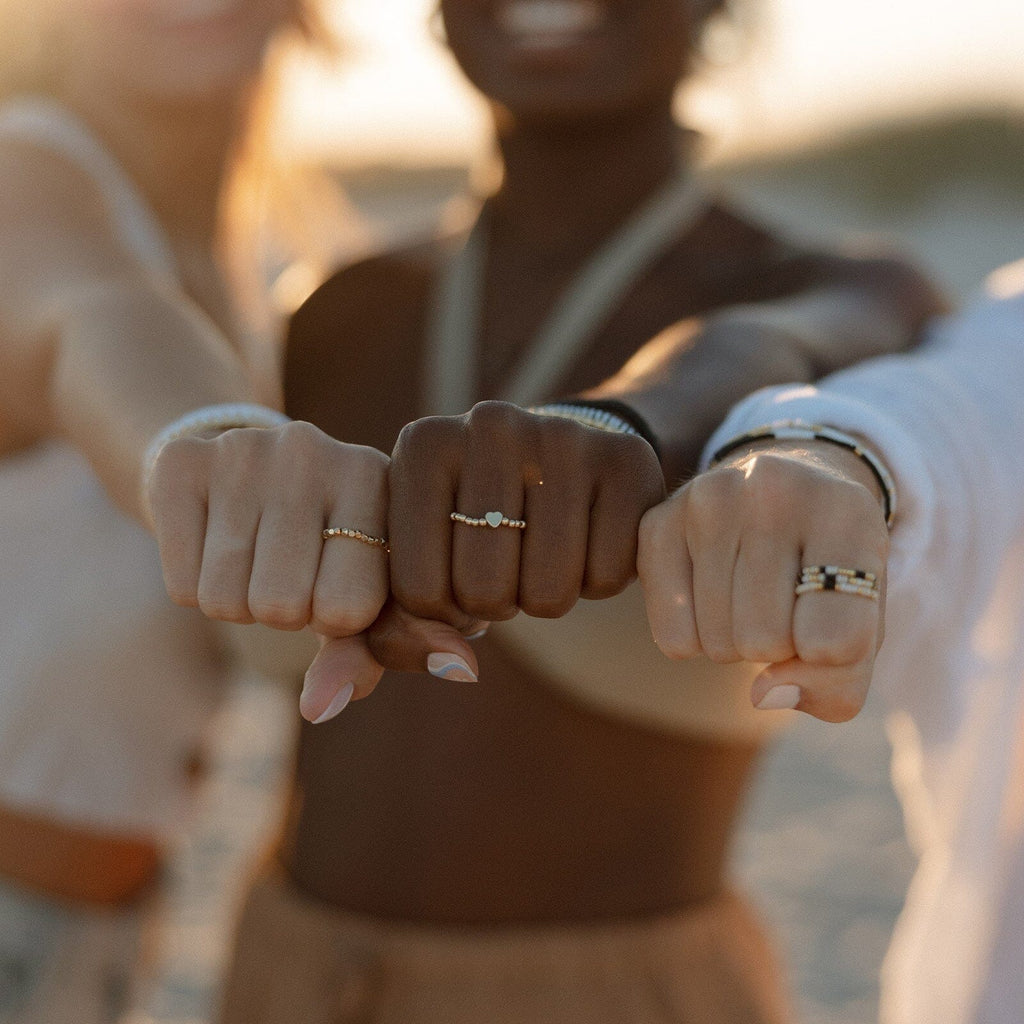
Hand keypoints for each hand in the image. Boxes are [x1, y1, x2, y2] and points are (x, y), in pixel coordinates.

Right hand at [147, 420, 391, 701]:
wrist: (246, 470)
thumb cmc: (324, 546)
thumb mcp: (363, 589)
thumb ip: (362, 654)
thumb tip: (322, 707)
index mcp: (377, 478)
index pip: (350, 609)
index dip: (335, 619)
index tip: (334, 583)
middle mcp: (314, 451)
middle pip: (280, 606)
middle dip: (282, 613)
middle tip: (287, 570)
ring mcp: (245, 449)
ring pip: (226, 600)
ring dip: (238, 603)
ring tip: (254, 556)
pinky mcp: (183, 461)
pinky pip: (182, 587)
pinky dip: (195, 588)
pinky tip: (215, 542)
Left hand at [385, 401, 665, 630]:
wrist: (553, 459)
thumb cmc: (468, 522)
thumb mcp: (416, 562)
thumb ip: (400, 630)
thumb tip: (457, 668)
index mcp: (423, 447)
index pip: (417, 590)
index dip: (440, 612)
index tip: (453, 577)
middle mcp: (490, 426)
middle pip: (484, 591)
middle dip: (494, 604)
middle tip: (504, 566)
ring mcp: (564, 438)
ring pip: (549, 592)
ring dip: (544, 597)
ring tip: (540, 552)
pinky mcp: (627, 460)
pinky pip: (607, 578)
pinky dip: (595, 581)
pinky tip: (584, 539)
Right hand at [638, 442, 888, 721]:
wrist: (786, 490)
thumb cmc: (828, 571)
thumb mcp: (865, 622)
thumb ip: (837, 682)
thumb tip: (763, 693)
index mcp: (847, 511)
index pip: (836, 639)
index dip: (831, 660)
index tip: (832, 624)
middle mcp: (773, 489)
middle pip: (766, 641)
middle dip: (777, 647)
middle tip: (784, 606)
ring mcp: (707, 500)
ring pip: (718, 642)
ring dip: (735, 643)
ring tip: (749, 596)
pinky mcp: (658, 521)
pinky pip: (672, 636)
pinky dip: (694, 639)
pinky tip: (710, 596)